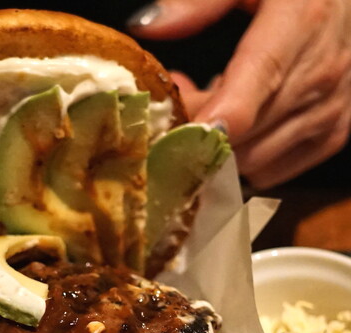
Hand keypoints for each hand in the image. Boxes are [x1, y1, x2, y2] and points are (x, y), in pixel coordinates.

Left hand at [129, 0, 350, 188]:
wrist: (349, 0)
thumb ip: (200, 2)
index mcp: (300, 22)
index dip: (217, 115)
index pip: (257, 80)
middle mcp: (322, 73)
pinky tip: (241, 128)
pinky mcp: (333, 134)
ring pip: (254, 160)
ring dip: (220, 148)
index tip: (178, 133)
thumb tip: (146, 25)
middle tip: (180, 108)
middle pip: (245, 134)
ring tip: (212, 111)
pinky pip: (274, 171)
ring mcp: (331, 109)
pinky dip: (245, 159)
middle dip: (200, 132)